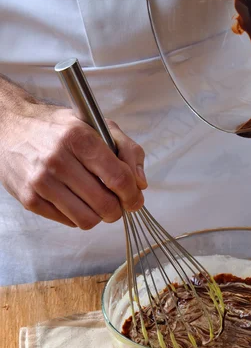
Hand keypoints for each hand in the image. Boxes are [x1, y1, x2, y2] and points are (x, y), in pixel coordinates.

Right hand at [0, 101, 146, 228]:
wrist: (10, 127)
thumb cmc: (59, 128)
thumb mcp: (97, 125)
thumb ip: (127, 150)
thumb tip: (141, 183)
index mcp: (78, 137)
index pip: (118, 178)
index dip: (133, 195)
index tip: (135, 198)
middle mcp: (57, 159)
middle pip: (105, 204)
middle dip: (118, 209)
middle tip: (117, 203)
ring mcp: (41, 181)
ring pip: (87, 220)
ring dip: (99, 216)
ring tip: (96, 202)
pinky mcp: (29, 199)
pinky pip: (68, 222)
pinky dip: (78, 216)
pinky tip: (75, 200)